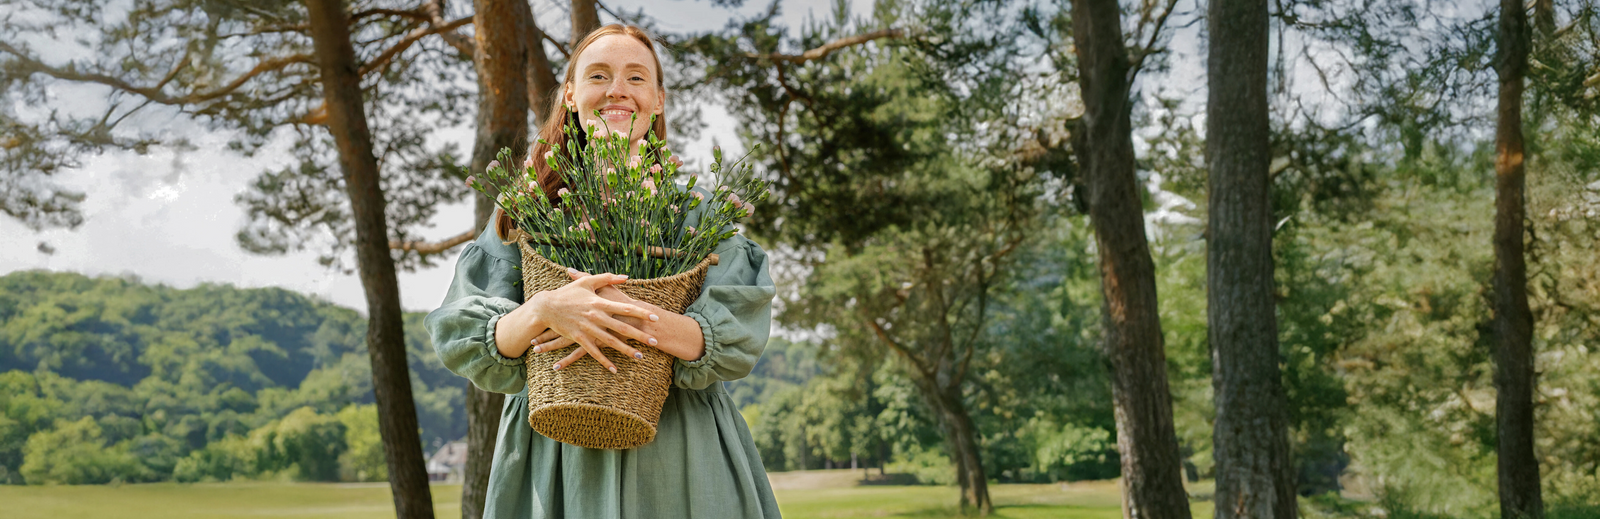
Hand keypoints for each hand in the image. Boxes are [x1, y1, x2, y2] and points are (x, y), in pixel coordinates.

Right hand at [526, 269, 660, 371]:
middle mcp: (596, 316)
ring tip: (640, 356)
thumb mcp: (586, 282)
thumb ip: (607, 278)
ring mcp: (588, 329)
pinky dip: (604, 361)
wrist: (546, 307)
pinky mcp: (579, 338)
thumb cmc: (567, 293)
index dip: (641, 313)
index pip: (625, 308)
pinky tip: (615, 369)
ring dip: (626, 350)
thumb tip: (626, 276)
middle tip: (655, 341)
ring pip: (611, 342)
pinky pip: (594, 352)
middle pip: (622, 327)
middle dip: (640, 335)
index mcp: (599, 302)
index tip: (655, 318)